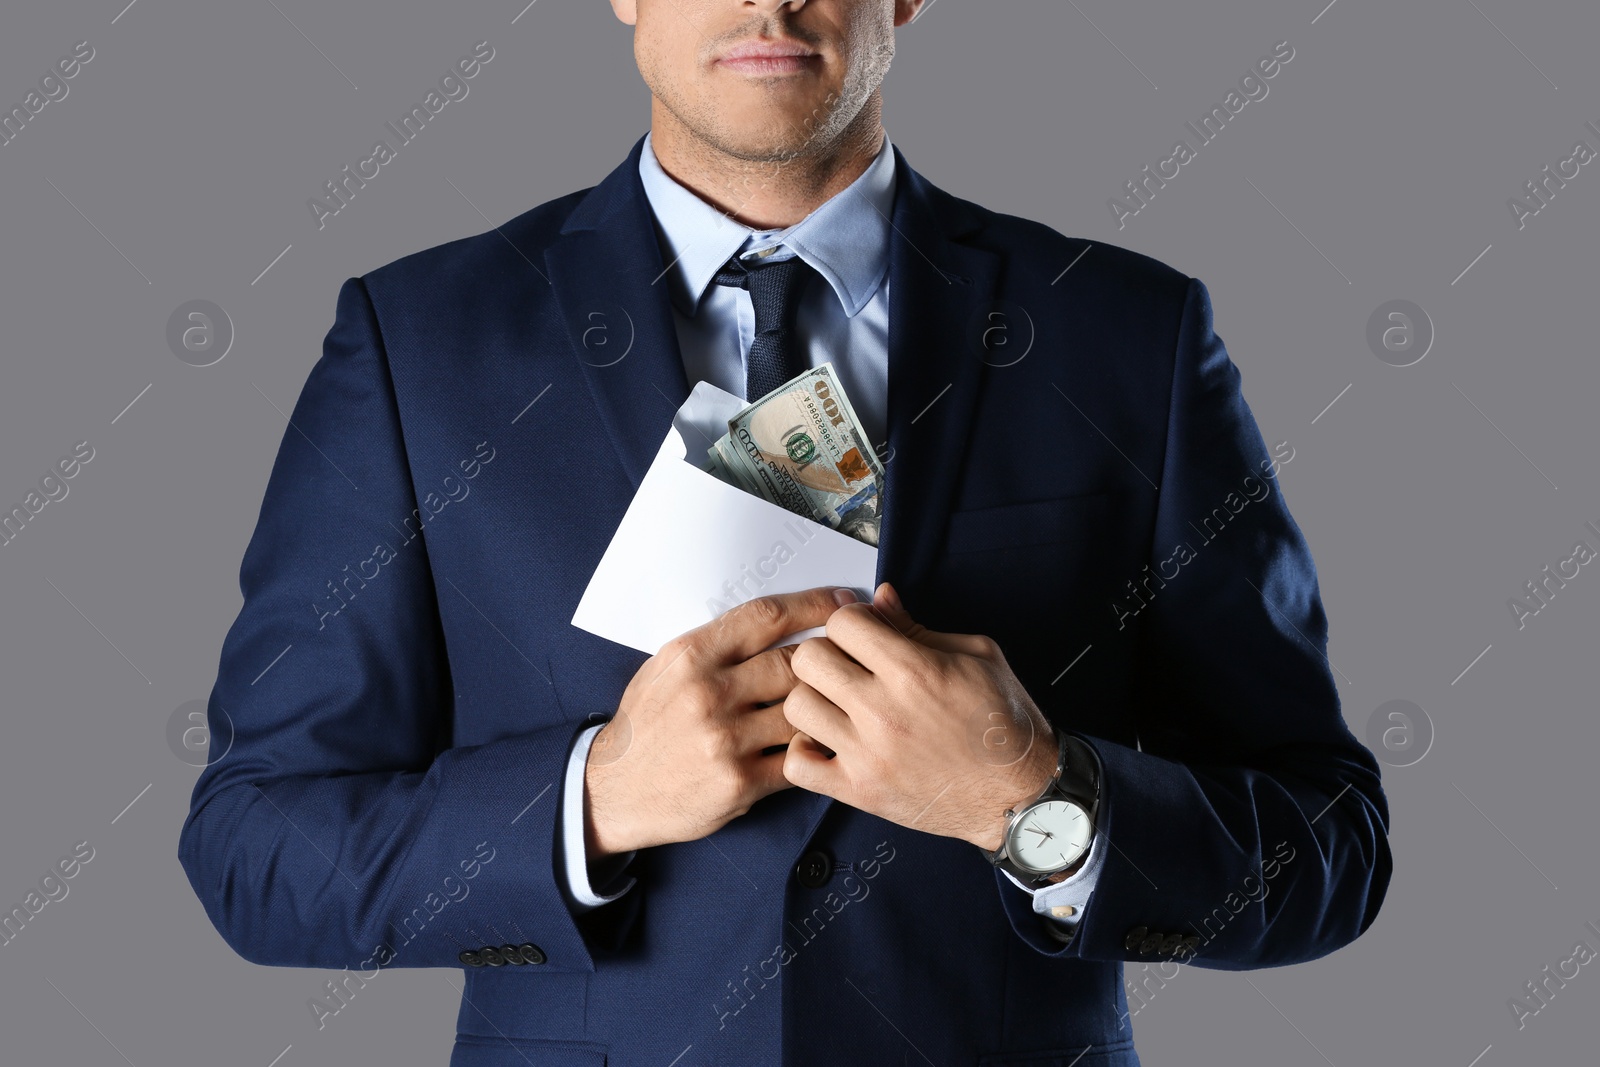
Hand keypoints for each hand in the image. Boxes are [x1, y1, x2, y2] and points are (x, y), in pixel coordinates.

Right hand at [584, 586, 860, 858]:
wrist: (614, 790)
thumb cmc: (647, 724)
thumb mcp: (666, 669)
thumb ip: (717, 645)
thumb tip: (778, 619)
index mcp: (691, 655)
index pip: (767, 616)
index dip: (813, 605)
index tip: (840, 603)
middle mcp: (708, 694)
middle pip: (794, 662)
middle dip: (827, 659)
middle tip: (848, 658)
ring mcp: (725, 740)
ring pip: (803, 710)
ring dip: (825, 705)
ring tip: (840, 702)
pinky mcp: (740, 783)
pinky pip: (797, 758)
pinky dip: (814, 748)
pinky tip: (819, 741)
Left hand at [782, 581, 1058, 850]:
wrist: (1022, 795)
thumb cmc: (1005, 725)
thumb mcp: (976, 656)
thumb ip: (917, 627)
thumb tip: (881, 599)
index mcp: (913, 670)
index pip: (842, 622)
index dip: (851, 621)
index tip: (863, 633)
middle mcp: (884, 711)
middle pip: (808, 658)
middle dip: (826, 653)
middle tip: (846, 665)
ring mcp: (868, 754)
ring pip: (796, 706)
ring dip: (814, 699)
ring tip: (837, 704)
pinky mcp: (861, 792)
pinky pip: (797, 766)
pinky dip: (804, 752)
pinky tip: (828, 742)